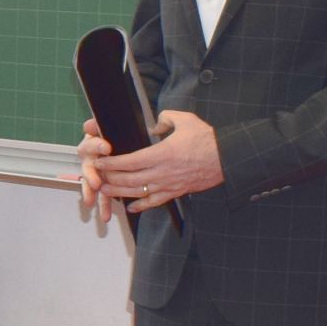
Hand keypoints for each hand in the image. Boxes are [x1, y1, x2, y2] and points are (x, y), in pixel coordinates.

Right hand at [76, 117, 114, 224]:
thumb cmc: (117, 133)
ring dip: (91, 194)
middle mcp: (92, 159)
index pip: (91, 144)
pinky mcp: (105, 184)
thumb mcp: (110, 126)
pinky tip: (105, 216)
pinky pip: (103, 195)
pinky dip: (103, 206)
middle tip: (96, 182)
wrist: (124, 141)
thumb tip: (89, 125)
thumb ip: (98, 125)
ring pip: (92, 184)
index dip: (97, 147)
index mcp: (93, 144)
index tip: (106, 148)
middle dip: (91, 176)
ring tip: (90, 202)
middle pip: (87, 167)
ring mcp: (97, 173)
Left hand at [93, 109, 222, 213]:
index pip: (129, 161)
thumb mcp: (186, 120)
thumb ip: (166, 118)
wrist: (229, 158)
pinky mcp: (177, 192)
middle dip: (110, 179)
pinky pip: (156, 202)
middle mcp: (162, 172)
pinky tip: (131, 207)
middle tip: (96, 177)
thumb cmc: (208, 139)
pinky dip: (142, 205)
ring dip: (119, 193)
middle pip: (129, 180)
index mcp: (162, 154)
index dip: (111, 164)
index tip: (100, 162)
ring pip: (139, 193)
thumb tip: (154, 125)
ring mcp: (169, 184)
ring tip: (104, 191)